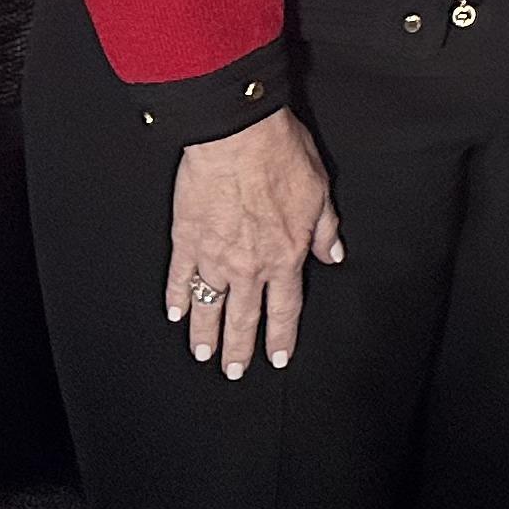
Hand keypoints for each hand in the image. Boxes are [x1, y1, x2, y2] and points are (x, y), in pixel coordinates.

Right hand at [167, 108, 343, 379]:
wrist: (237, 136)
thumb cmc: (279, 155)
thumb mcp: (320, 191)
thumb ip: (326, 229)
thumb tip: (333, 254)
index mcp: (285, 254)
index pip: (285, 308)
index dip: (282, 336)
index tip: (277, 357)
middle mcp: (248, 264)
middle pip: (243, 318)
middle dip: (239, 349)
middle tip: (234, 371)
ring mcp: (213, 256)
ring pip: (208, 307)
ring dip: (205, 335)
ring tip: (203, 354)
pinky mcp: (186, 240)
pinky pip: (178, 278)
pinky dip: (176, 298)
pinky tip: (174, 313)